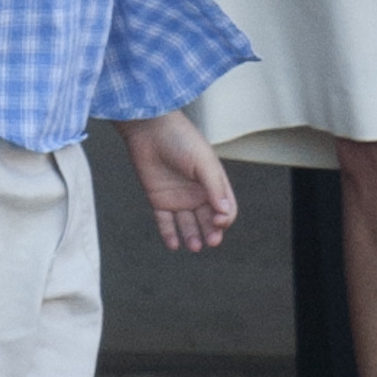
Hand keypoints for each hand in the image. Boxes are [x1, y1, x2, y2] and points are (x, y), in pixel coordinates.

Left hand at [117, 110, 238, 251]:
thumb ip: (214, 187)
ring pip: (188, 225)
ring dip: (192, 236)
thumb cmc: (181, 140)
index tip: (218, 220)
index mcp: (214, 184)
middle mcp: (198, 194)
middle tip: (210, 241)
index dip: (225, 218)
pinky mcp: (159, 201)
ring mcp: (178, 199)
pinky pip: (165, 223)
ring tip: (193, 245)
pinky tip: (174, 244)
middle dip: (212, 233)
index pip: (226, 209)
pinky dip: (170, 235)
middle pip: (209, 221)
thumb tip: (225, 211)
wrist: (150, 130)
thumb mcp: (203, 162)